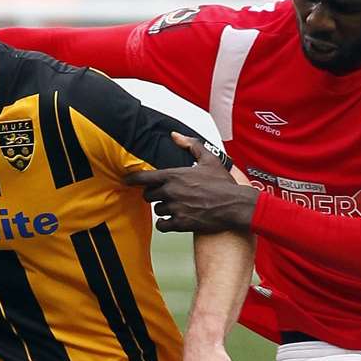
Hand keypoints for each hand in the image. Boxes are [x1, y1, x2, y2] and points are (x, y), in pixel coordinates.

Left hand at [125, 133, 258, 233]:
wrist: (234, 205)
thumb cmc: (223, 183)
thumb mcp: (209, 159)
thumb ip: (190, 144)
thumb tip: (175, 135)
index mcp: (174, 175)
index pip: (144, 177)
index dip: (132, 179)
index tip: (126, 180)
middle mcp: (171, 192)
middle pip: (148, 195)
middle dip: (152, 195)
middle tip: (161, 195)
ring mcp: (175, 209)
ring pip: (157, 210)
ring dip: (162, 209)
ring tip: (173, 206)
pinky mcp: (181, 224)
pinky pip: (162, 225)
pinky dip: (164, 224)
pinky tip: (170, 221)